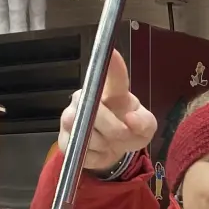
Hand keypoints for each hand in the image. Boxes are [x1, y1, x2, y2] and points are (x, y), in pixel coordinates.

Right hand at [59, 49, 156, 172]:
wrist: (112, 151)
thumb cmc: (129, 130)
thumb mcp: (145, 128)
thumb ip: (145, 122)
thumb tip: (131, 119)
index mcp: (111, 91)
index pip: (112, 76)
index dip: (113, 65)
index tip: (112, 52)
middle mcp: (86, 97)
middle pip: (96, 112)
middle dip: (114, 129)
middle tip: (123, 135)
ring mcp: (70, 116)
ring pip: (86, 133)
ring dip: (103, 144)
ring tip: (108, 142)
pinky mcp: (63, 138)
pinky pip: (82, 151)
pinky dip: (95, 157)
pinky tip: (97, 150)